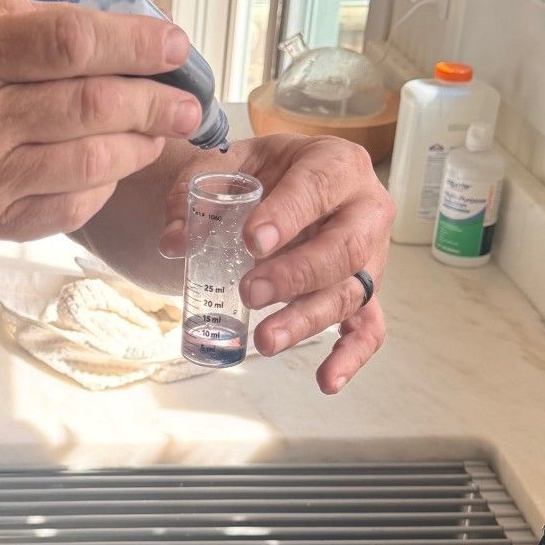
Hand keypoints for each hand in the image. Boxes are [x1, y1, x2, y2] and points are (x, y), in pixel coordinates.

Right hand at [0, 0, 204, 242]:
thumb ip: (42, 24)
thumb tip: (130, 34)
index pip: (69, 44)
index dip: (134, 44)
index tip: (175, 46)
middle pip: (91, 107)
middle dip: (155, 102)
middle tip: (187, 101)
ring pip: (92, 161)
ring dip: (142, 145)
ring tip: (162, 130)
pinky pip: (75, 205)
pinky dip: (108, 183)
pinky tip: (116, 164)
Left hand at [159, 133, 393, 393]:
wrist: (288, 181)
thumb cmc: (266, 171)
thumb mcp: (230, 163)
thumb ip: (196, 193)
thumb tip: (173, 243)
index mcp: (336, 164)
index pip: (318, 188)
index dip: (288, 215)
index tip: (253, 241)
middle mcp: (365, 209)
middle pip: (344, 248)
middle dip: (296, 275)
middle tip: (250, 293)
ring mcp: (371, 255)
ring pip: (350, 292)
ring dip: (308, 320)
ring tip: (266, 341)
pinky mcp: (366, 292)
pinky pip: (369, 328)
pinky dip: (351, 357)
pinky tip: (326, 381)